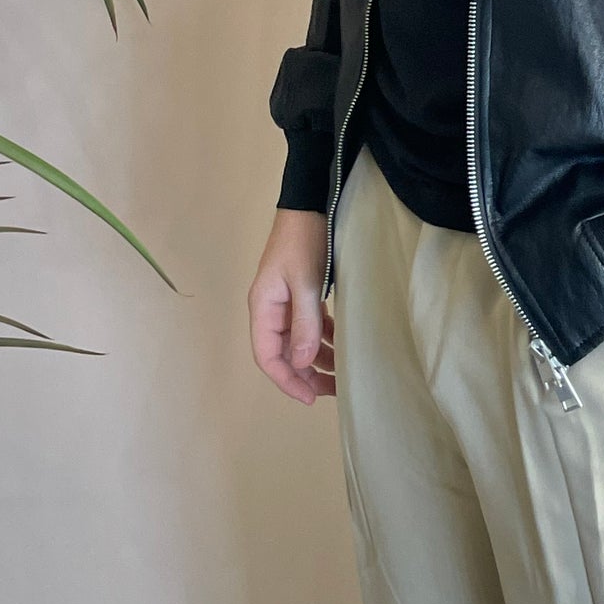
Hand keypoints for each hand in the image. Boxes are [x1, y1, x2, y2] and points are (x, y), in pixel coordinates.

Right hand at [248, 208, 335, 404]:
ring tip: (341, 374)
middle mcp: (270, 309)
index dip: (287, 380)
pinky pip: (309, 325)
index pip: (267, 356)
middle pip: (283, 353)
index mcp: (263, 308)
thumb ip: (304, 322)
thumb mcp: (305, 281)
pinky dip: (323, 337)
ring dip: (317, 358)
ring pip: (298, 341)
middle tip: (332, 390)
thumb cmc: (304, 241)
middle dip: (305, 374)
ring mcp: (285, 302)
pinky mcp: (301, 293)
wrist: (309, 205)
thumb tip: (303, 361)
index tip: (310, 398)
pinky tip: (340, 344)